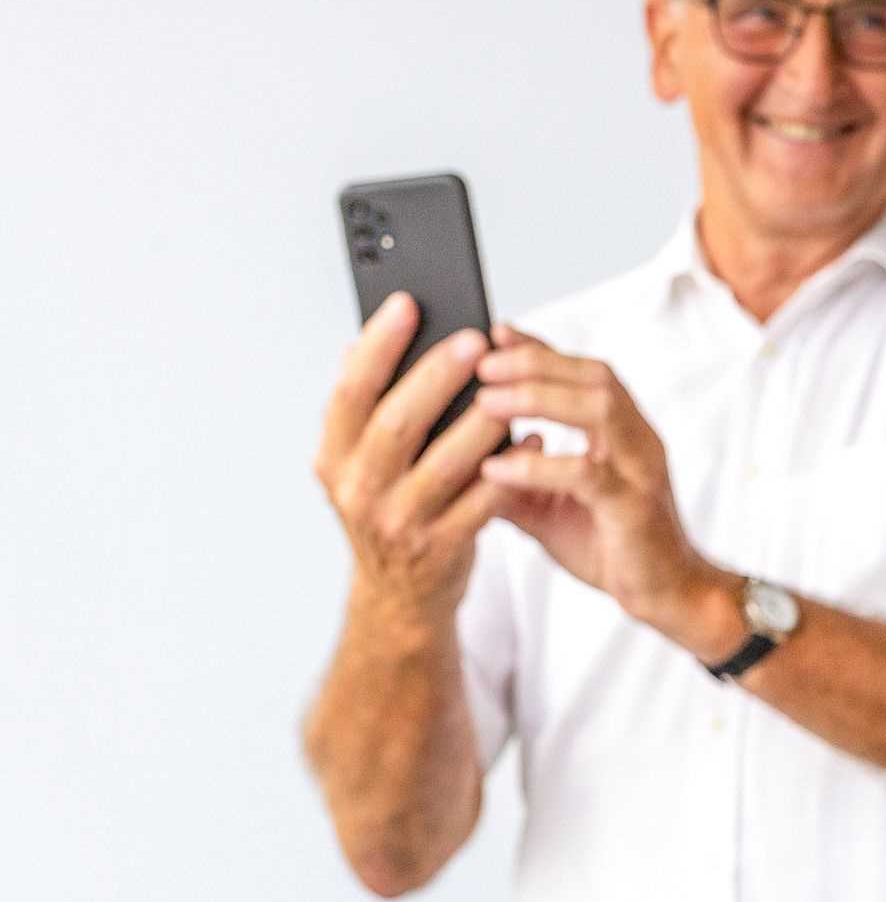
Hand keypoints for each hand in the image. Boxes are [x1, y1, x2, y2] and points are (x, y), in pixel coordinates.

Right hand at [312, 291, 508, 618]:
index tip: (408, 304)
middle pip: (396, 424)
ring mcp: (400, 523)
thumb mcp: (362, 464)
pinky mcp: (443, 548)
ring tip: (510, 385)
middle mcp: (358, 491)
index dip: (376, 347)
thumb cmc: (392, 509)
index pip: (349, 394)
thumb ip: (365, 412)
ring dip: (480, 422)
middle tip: (474, 340)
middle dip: (435, 377)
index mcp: (333, 459)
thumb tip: (360, 343)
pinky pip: (483, 502)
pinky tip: (535, 437)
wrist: (402, 596)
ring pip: (444, 464)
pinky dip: (511, 468)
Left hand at [471, 327, 728, 643]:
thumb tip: (453, 454)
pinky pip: (588, 474)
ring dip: (539, 398)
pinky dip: (538, 467)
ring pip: (599, 410)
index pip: (583, 373)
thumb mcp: (545, 506)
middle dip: (536, 362)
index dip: (541, 348)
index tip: (495, 332)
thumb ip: (510, 476)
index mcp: (622, 433)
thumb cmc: (610, 545)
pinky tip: (497, 469)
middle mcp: (638, 441)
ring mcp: (641, 471)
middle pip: (595, 377)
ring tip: (487, 401)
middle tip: (482, 361)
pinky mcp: (634, 507)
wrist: (664, 595)